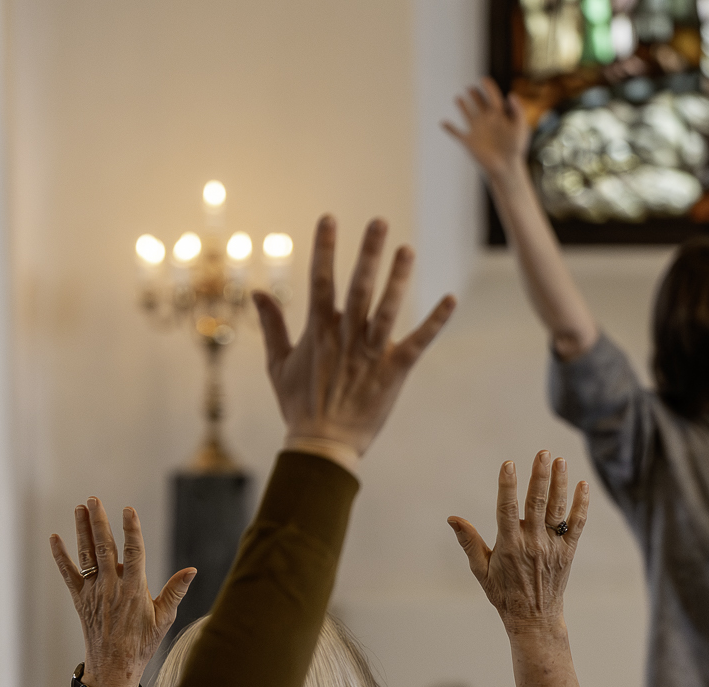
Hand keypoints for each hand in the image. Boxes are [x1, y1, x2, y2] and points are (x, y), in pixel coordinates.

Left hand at [48, 497, 194, 686]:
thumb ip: (176, 591)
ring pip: (86, 555)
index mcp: (134, 590)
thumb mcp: (164, 618)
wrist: (113, 667)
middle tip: (94, 499)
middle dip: (99, 522)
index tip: (128, 510)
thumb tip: (192, 570)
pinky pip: (68, 573)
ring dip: (82, 530)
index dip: (131, 530)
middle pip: (104, 547)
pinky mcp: (80, 599)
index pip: (134, 552)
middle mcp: (111, 588)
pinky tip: (55, 538)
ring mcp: (93, 593)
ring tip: (80, 508)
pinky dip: (60, 555)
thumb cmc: (143, 643)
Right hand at [253, 216, 456, 471]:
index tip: (329, 218)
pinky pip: (417, 343)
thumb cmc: (299, 405)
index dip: (324, 248)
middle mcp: (345, 338)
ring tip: (408, 249)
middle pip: (358, 287)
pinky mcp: (394, 373)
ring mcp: (370, 355)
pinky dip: (434, 322)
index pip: (320, 280)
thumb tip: (258, 290)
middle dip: (368, 253)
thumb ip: (272, 325)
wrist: (322, 447)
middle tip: (379, 222)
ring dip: (398, 279)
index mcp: (318, 332)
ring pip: (386, 309)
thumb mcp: (278, 364)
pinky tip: (450, 300)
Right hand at [441, 79, 531, 185]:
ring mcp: (477, 131)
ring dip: (462, 106)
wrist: (506, 168)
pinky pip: (456, 134)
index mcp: (499, 116)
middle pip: (479, 103)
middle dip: (474, 95)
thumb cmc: (516, 149)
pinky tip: (442, 122)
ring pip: (467, 115)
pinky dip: (449, 129)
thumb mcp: (520, 128)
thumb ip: (518, 111)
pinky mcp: (468, 142)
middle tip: (470, 88)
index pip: (492, 97)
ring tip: (458, 98)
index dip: (488, 87)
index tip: (483, 80)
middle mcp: (487, 121)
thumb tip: (510, 94)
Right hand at [449, 451, 590, 631]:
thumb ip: (469, 542)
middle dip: (539, 477)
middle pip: (537, 504)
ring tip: (560, 461)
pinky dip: (580, 505)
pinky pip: (576, 524)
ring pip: (558, 510)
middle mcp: (532, 544)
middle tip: (542, 453)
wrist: (534, 619)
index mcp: (509, 546)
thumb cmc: (504, 594)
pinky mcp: (567, 551)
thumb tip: (452, 518)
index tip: (509, 464)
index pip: (507, 509)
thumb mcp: (481, 571)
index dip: (507, 486)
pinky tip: (582, 485)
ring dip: (560, 484)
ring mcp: (552, 547)